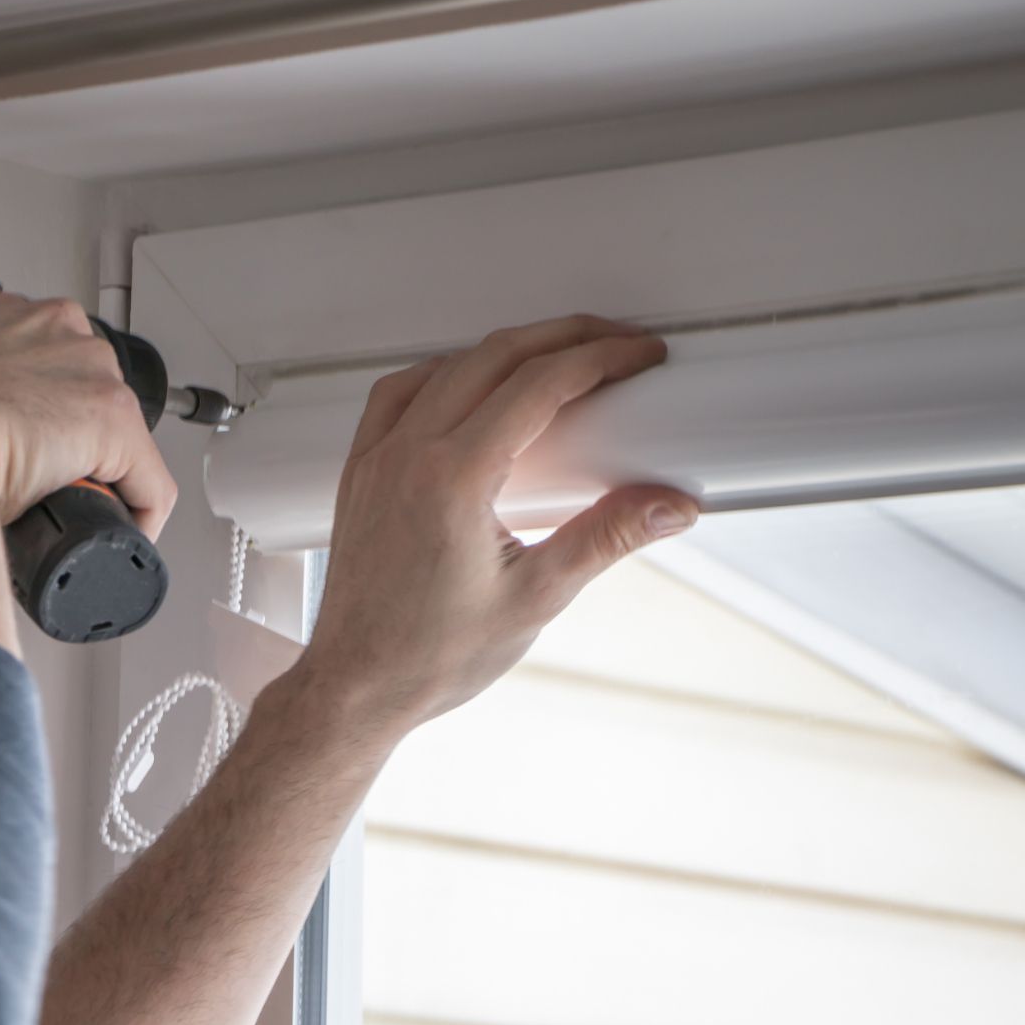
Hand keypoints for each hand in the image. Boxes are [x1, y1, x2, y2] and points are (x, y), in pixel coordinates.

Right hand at [0, 295, 176, 651]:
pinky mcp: (117, 425)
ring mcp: (90, 373)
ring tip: (66, 511)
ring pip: (124, 440)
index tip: (31, 445)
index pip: (50, 363)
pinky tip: (115, 537)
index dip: (46, 415)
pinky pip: (151, 487)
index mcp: (2, 316)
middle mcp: (55, 328)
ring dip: (104, 478)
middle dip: (78, 444)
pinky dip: (140, 518)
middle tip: (44, 485)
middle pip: (94, 395)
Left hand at [302, 315, 697, 728]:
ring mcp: (377, 458)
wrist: (357, 686)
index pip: (539, 383)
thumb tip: (667, 505)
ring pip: (446, 367)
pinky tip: (468, 385)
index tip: (637, 356)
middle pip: (496, 356)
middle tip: (613, 343)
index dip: (600, 358)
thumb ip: (607, 538)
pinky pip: (398, 394)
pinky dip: (443, 373)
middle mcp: (408, 454)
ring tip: (554, 357)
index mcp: (453, 477)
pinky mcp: (360, 472)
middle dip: (564, 338)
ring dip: (506, 350)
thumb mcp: (537, 597)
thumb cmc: (429, 656)